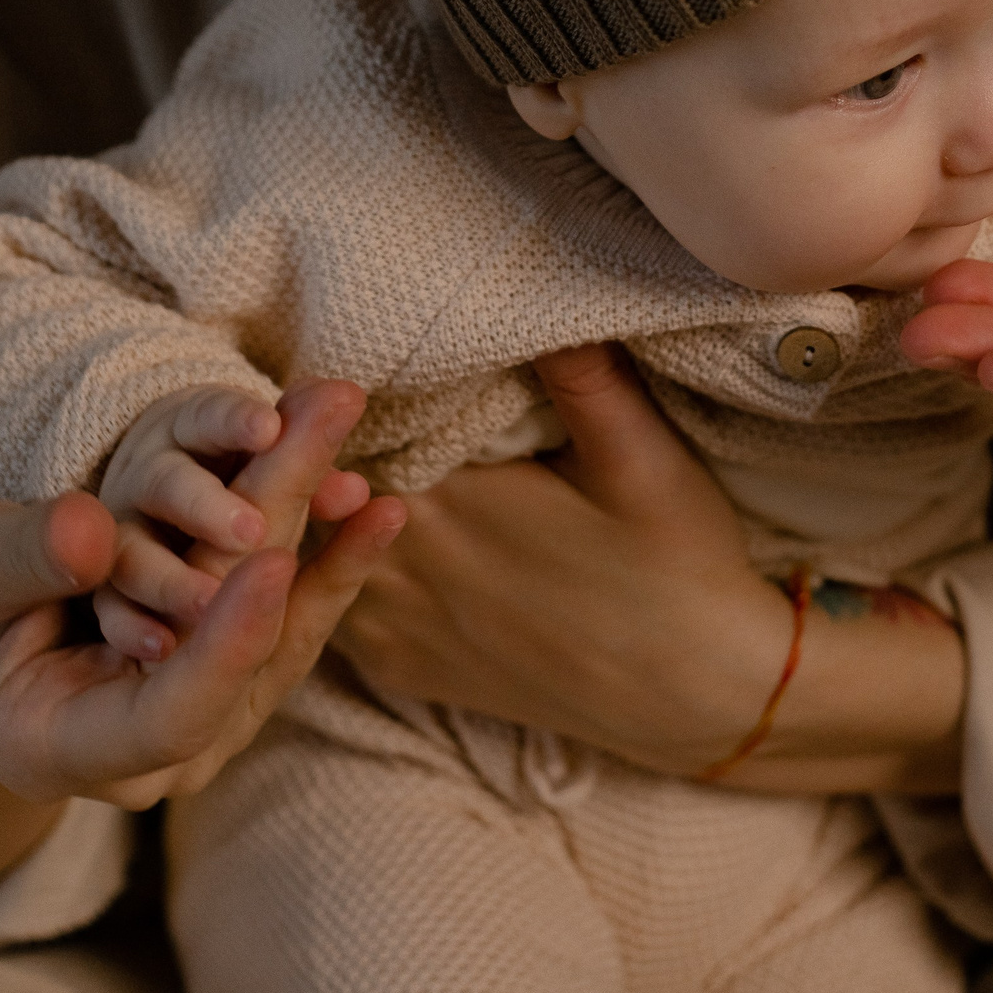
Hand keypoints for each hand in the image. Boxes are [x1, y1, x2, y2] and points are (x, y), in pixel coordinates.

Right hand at [0, 381, 402, 826]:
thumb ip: (18, 560)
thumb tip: (92, 527)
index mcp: (64, 749)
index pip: (172, 715)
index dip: (228, 644)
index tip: (272, 559)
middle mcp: (148, 754)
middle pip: (241, 649)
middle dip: (291, 527)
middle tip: (327, 418)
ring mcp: (195, 720)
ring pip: (276, 626)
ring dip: (322, 522)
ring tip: (349, 421)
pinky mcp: (221, 676)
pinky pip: (283, 618)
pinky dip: (324, 550)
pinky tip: (378, 498)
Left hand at [333, 346, 795, 776]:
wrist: (691, 694)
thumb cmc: (673, 565)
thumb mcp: (644, 458)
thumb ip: (586, 379)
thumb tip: (545, 298)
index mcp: (446, 503)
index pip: (340, 436)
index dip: (322, 400)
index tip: (329, 370)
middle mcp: (400, 569)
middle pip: (310, 495)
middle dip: (301, 453)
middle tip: (301, 411)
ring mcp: (394, 626)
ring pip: (307, 555)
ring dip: (302, 516)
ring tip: (311, 469)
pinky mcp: (401, 666)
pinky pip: (329, 611)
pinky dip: (319, 574)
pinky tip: (338, 540)